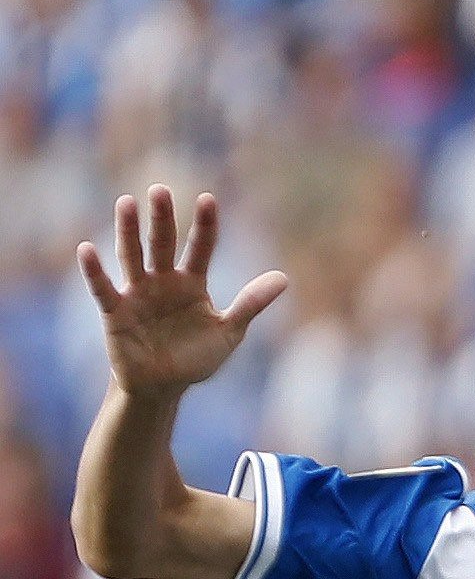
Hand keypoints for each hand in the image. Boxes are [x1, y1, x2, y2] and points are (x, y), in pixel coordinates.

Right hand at [77, 188, 286, 400]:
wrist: (164, 388)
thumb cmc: (195, 357)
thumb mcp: (229, 332)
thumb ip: (251, 304)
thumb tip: (284, 278)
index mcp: (192, 283)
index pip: (201, 247)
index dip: (205, 225)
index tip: (208, 200)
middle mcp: (163, 281)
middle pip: (163, 244)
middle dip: (162, 218)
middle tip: (160, 190)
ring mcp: (137, 293)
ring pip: (132, 257)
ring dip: (128, 232)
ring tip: (126, 203)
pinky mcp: (115, 312)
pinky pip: (103, 288)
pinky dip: (94, 271)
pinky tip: (87, 249)